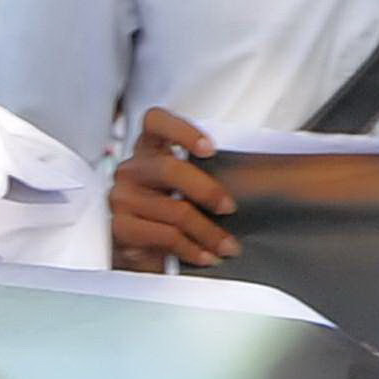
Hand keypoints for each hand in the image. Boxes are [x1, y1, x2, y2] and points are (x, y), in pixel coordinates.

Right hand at [109, 107, 236, 272]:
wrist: (139, 255)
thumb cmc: (169, 216)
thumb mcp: (187, 188)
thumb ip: (205, 174)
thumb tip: (257, 176)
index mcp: (149, 150)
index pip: (155, 122)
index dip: (182, 131)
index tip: (210, 150)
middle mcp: (131, 170)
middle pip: (169, 169)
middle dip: (207, 190)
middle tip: (230, 209)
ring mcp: (121, 199)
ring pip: (173, 210)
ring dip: (208, 232)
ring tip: (227, 246)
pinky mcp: (120, 228)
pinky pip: (165, 236)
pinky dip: (191, 249)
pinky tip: (205, 256)